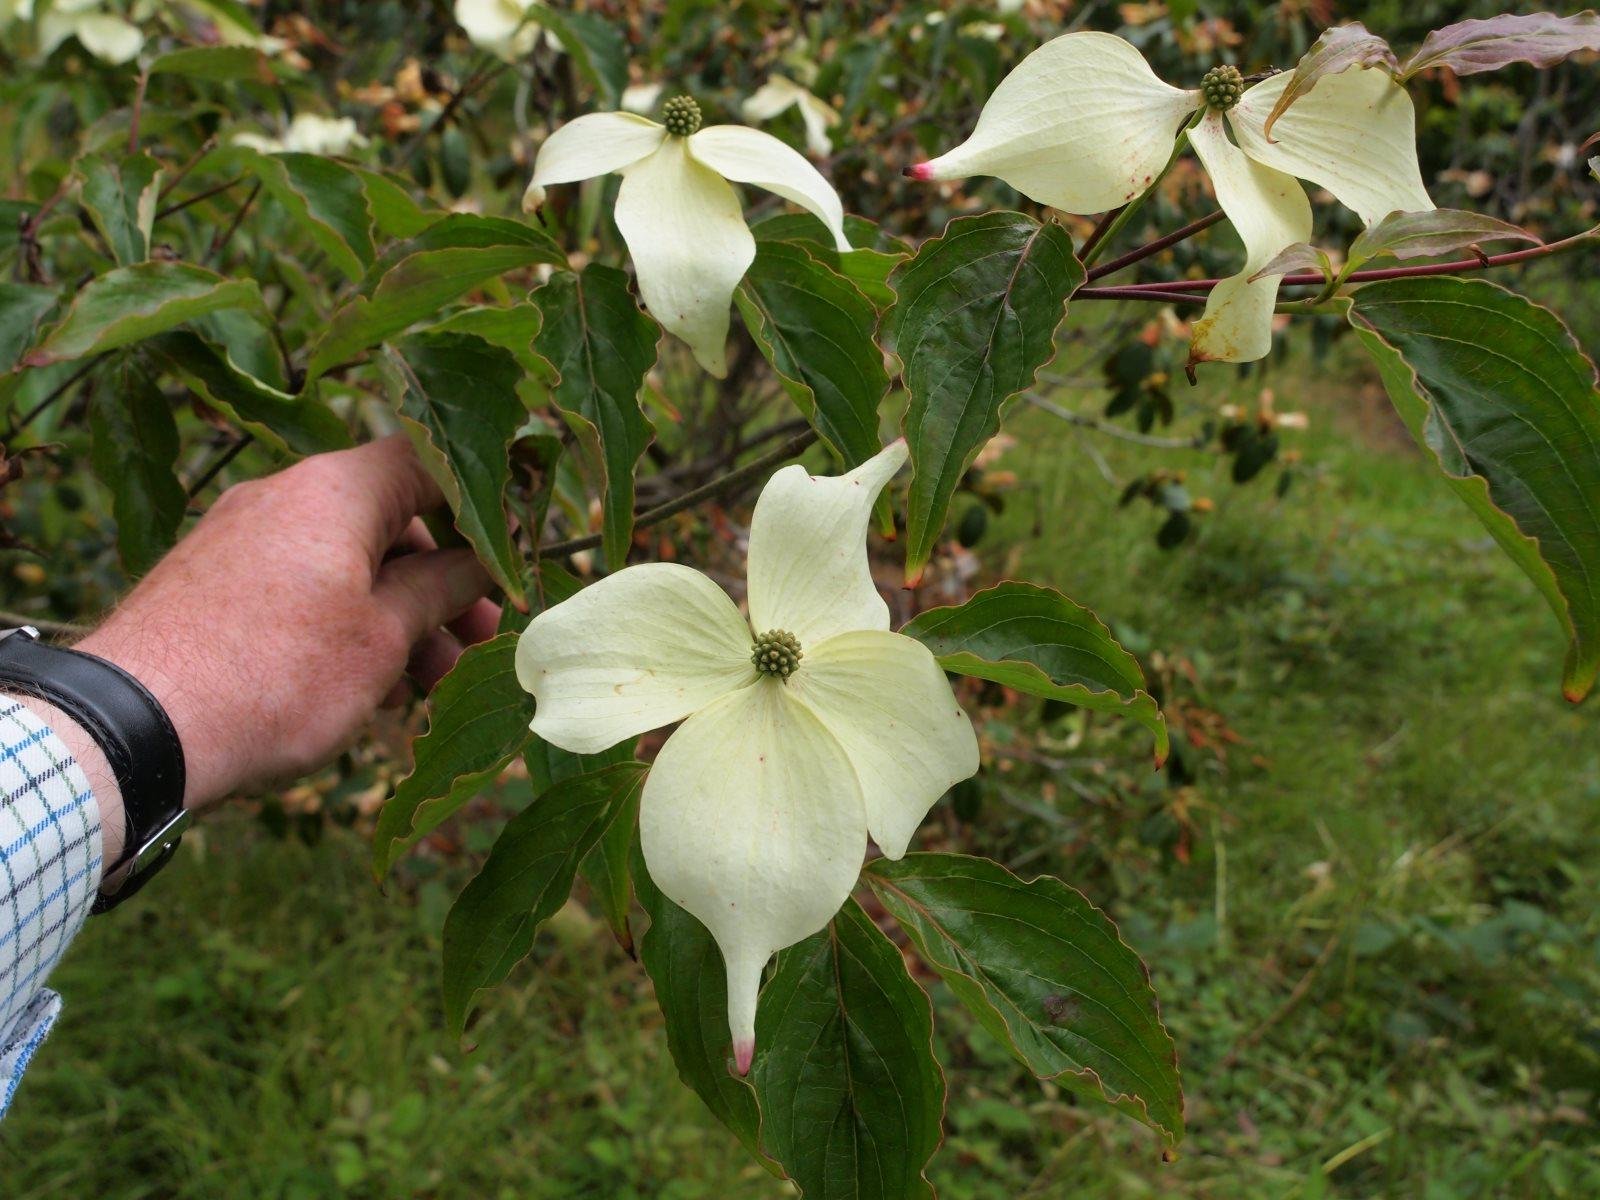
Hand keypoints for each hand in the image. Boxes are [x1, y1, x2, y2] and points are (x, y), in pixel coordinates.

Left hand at [77, 436, 496, 833]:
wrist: (135, 726)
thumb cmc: (278, 673)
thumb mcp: (384, 637)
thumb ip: (442, 590)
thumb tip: (483, 564)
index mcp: (335, 489)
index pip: (429, 460)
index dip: (482, 500)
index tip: (515, 551)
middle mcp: (284, 495)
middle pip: (390, 517)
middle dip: (444, 577)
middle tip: (482, 634)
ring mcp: (241, 538)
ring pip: (347, 560)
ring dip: (399, 611)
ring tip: (431, 680)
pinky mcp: (212, 583)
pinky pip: (302, 586)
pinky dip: (346, 621)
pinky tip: (366, 682)